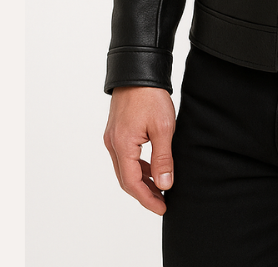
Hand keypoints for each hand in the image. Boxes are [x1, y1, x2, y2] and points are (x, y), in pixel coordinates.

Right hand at [103, 85, 176, 214]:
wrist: (139, 71)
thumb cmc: (151, 96)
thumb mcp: (162, 128)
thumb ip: (163, 158)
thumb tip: (164, 184)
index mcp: (122, 146)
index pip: (132, 183)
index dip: (147, 199)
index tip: (162, 207)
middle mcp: (112, 144)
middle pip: (125, 179)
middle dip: (143, 193)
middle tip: (162, 202)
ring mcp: (112, 137)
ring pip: (125, 168)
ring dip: (141, 180)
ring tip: (159, 187)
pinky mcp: (116, 131)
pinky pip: (125, 156)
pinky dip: (138, 166)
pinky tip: (151, 167)